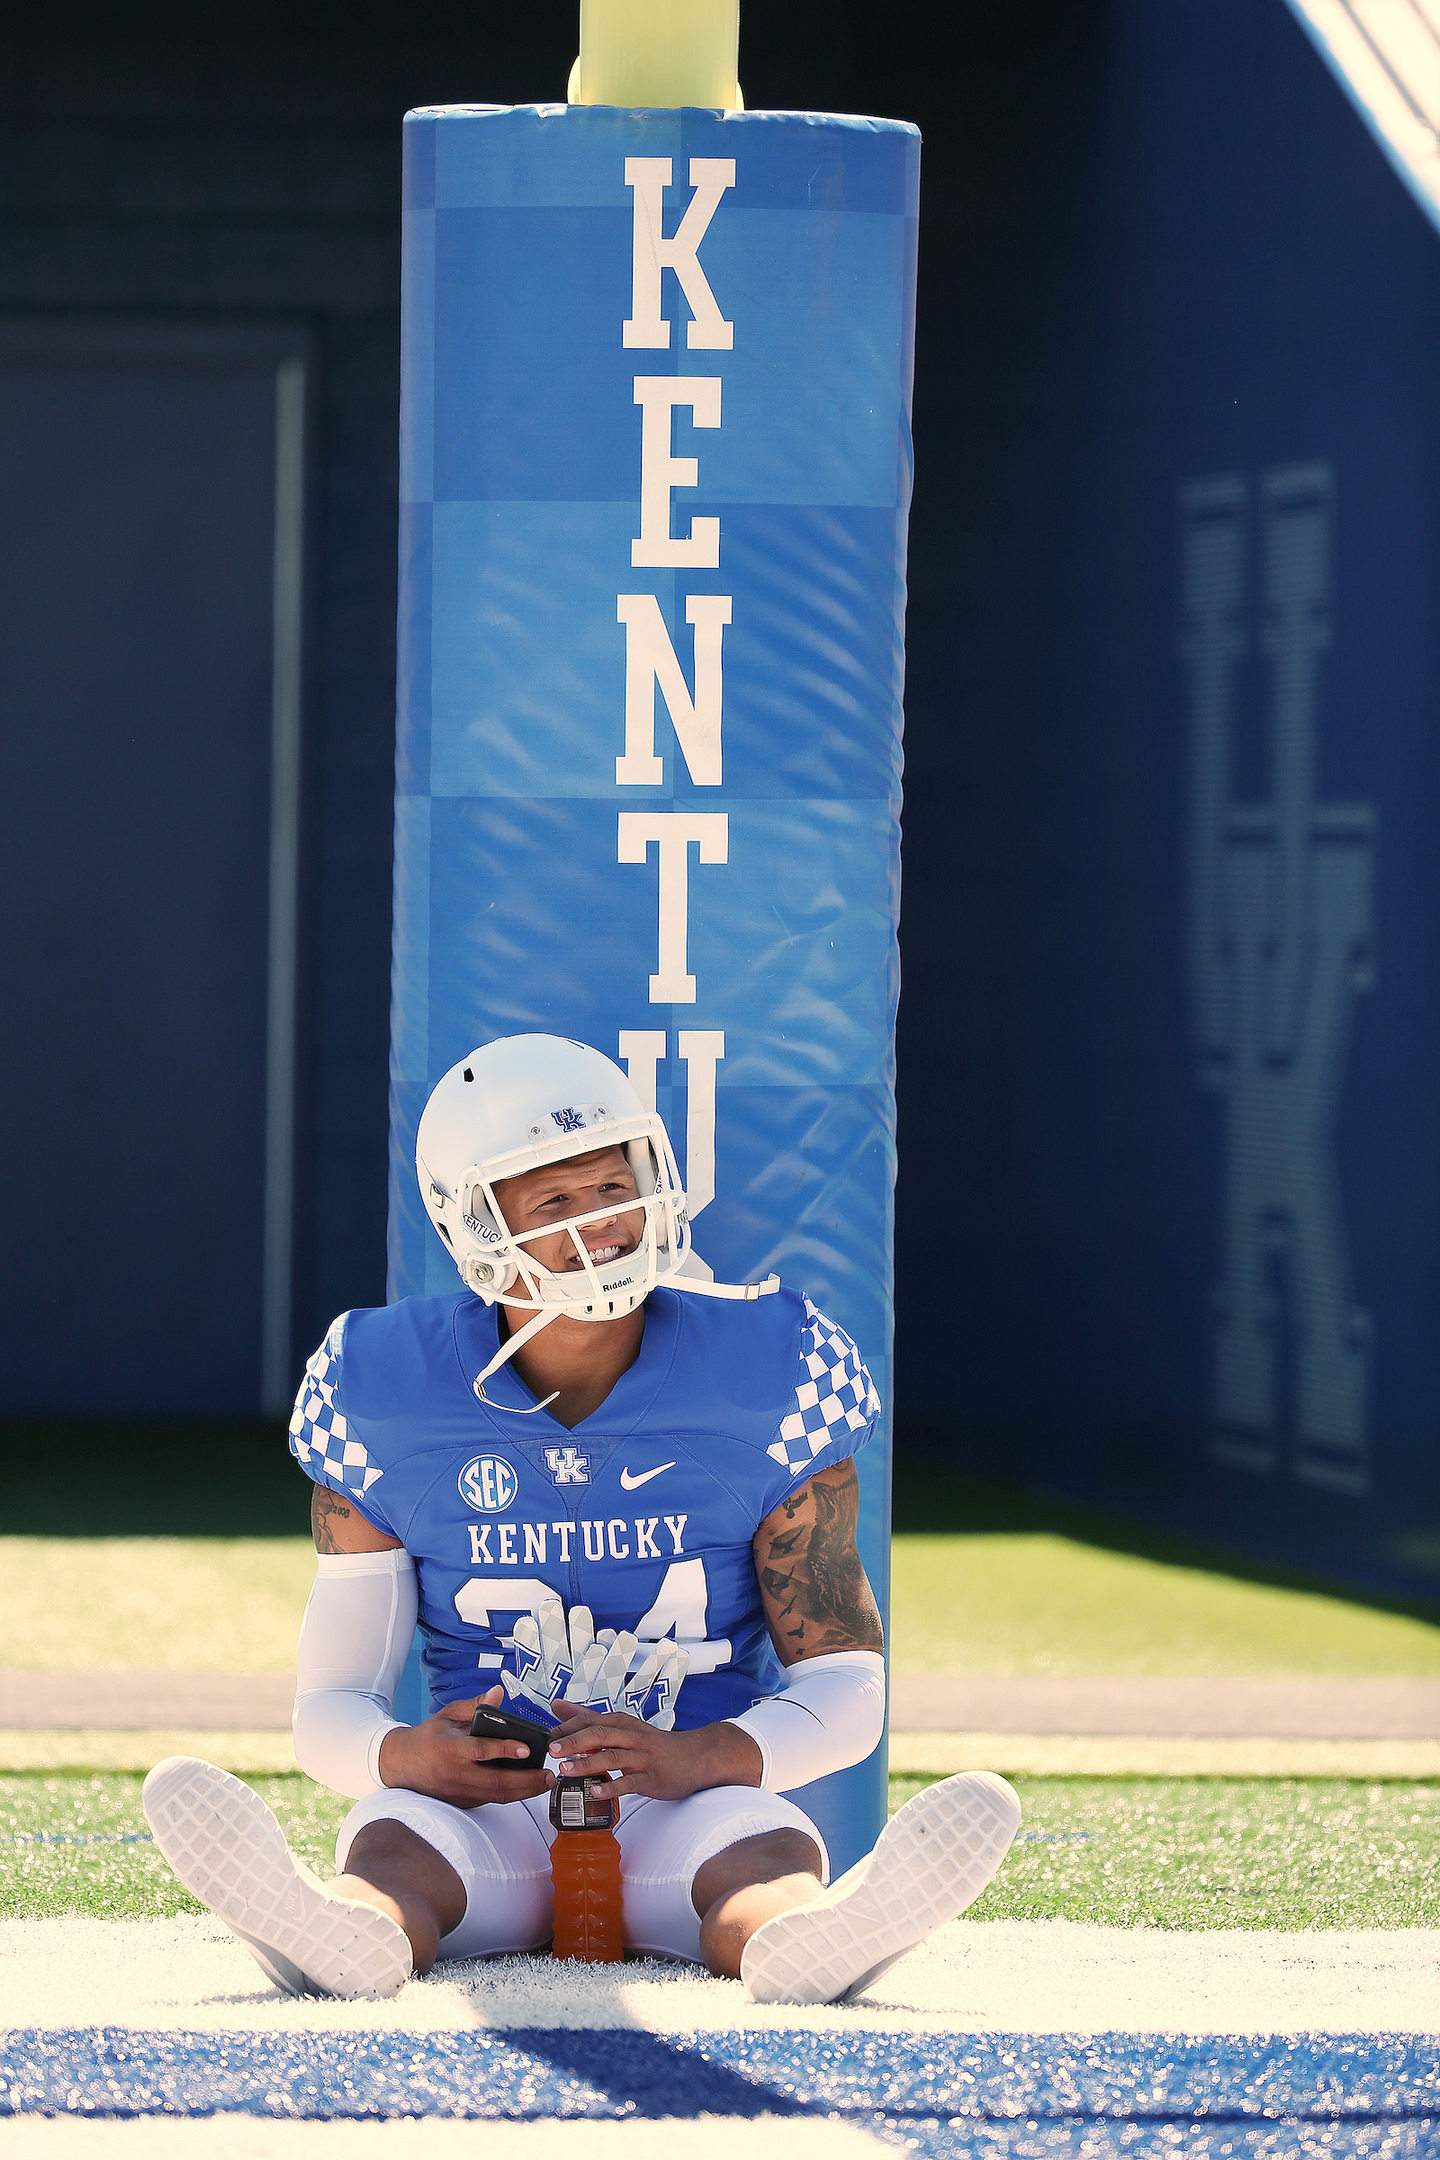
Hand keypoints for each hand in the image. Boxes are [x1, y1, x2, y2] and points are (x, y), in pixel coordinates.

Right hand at [378, 1686, 549, 1805]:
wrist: (401, 1765)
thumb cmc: (428, 1737)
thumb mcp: (447, 1714)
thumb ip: (474, 1705)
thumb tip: (499, 1692)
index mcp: (450, 1748)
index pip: (480, 1751)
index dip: (504, 1750)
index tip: (526, 1748)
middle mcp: (455, 1774)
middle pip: (495, 1781)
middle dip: (526, 1780)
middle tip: (549, 1774)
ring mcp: (459, 1792)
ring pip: (496, 1795)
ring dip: (524, 1792)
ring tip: (546, 1783)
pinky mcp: (462, 1802)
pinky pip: (490, 1800)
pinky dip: (511, 1795)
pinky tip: (529, 1788)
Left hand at [546, 1701, 761, 1800]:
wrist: (694, 1757)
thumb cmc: (654, 1744)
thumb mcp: (623, 1725)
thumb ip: (588, 1717)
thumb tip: (556, 1705)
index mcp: (622, 1723)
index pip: (591, 1720)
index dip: (568, 1727)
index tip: (547, 1736)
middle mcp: (631, 1736)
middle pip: (600, 1734)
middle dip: (574, 1742)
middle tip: (552, 1750)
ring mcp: (642, 1758)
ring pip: (612, 1757)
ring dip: (588, 1764)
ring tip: (566, 1771)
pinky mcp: (651, 1778)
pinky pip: (630, 1782)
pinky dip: (612, 1787)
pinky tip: (596, 1792)